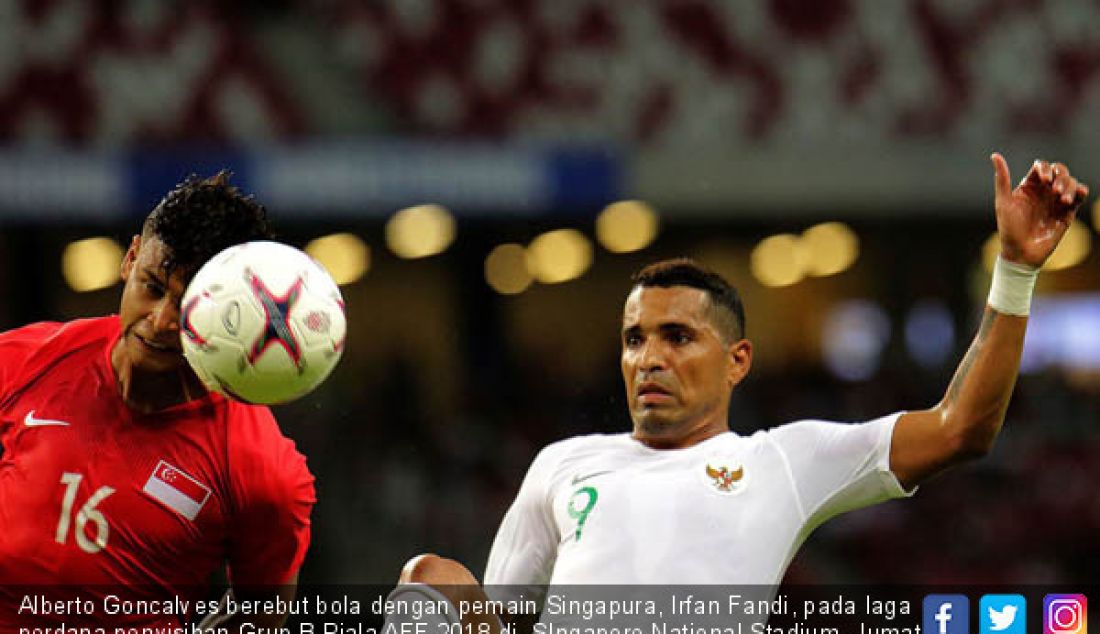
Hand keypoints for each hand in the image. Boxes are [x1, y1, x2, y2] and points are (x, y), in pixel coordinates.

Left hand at [991, 153, 1088, 267]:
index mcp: (1029, 186)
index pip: (1042, 167)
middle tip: (1053, 190)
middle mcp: (1044, 191)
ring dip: (1069, 185)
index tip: (1043, 180)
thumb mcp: (1003, 202)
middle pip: (1059, 171)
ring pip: (1070, 181)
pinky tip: (1079, 194)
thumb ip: (1002, 179)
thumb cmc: (1009, 228)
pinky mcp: (1068, 212)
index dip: (1045, 169)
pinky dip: (1081, 191)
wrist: (1022, 253)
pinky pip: (1079, 196)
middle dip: (1060, 176)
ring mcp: (1056, 201)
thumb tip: (994, 155)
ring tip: (1061, 199)